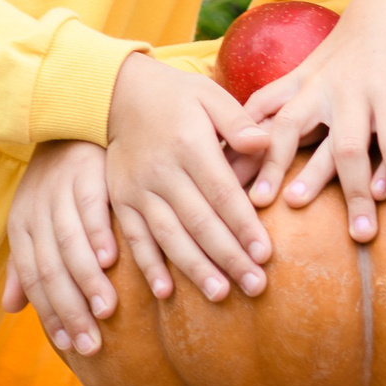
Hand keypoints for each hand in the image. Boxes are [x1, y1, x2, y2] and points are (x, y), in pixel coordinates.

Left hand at [1, 139, 116, 353]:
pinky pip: (91, 207)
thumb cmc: (59, 182)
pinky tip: (112, 259)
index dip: (51, 315)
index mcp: (21, 226)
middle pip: (51, 270)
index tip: (72, 345)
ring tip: (106, 312)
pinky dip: (98, 234)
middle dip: (71, 310)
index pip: (34, 280)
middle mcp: (36, 211)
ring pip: (70, 244)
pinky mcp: (87, 170)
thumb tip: (10, 310)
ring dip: (87, 281)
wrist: (75, 119)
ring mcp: (61, 190)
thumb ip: (25, 265)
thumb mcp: (36, 220)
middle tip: (93, 342)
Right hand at [104, 52, 276, 303]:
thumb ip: (238, 121)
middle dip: (229, 257)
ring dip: (194, 268)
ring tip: (220, 293)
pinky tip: (165, 292)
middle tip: (255, 286)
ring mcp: (138, 189)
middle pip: (200, 222)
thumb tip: (265, 143)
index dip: (244, 226)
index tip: (266, 254)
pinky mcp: (121, 200)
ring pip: (169, 236)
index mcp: (191, 146)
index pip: (223, 194)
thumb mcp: (210, 95)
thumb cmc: (177, 95)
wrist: (118, 92)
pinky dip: (148, 265)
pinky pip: (134, 238)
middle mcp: (163, 172)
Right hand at [233, 0, 385, 241]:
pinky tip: (225, 158)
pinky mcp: (297, 77)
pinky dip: (244, 128)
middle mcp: (352, 87)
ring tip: (262, 203)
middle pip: (348, 145)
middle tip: (355, 235)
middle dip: (350, 192)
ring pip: (292, 123)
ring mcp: (319, 82)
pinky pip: (265, 101)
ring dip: (275, 163)